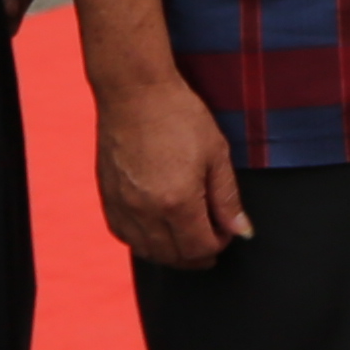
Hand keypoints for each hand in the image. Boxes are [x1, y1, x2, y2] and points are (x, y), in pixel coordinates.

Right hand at [93, 68, 252, 269]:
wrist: (134, 92)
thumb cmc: (179, 116)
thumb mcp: (216, 154)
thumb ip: (227, 199)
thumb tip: (242, 232)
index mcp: (177, 202)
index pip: (200, 247)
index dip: (219, 245)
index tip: (226, 232)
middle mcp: (146, 211)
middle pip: (174, 256)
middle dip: (197, 256)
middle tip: (211, 241)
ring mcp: (123, 206)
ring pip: (148, 251)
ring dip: (171, 253)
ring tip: (187, 238)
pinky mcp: (108, 197)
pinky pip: (125, 235)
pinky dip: (144, 241)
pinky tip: (158, 230)